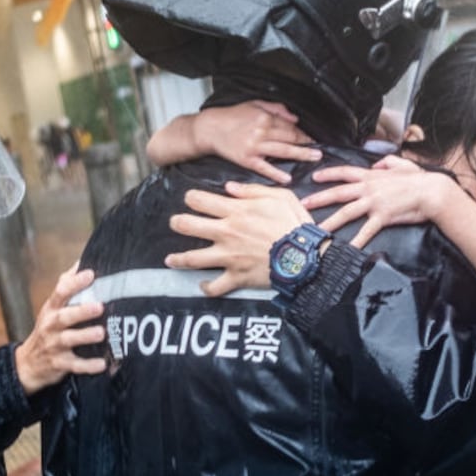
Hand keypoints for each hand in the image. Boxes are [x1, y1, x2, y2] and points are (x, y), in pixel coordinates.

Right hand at [14, 265, 106, 395]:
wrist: (27, 364)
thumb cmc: (48, 329)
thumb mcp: (52, 307)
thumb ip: (66, 285)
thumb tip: (81, 262)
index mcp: (52, 309)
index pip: (60, 292)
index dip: (75, 283)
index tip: (91, 274)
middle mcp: (51, 326)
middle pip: (64, 316)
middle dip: (81, 311)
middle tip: (99, 306)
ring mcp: (54, 346)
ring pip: (69, 340)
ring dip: (85, 336)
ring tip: (101, 333)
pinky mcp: (60, 364)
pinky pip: (74, 365)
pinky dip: (87, 366)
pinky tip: (102, 364)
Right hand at [145, 102, 321, 182]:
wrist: (209, 129)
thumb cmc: (232, 116)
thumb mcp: (254, 105)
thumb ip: (276, 109)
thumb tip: (295, 118)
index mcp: (264, 116)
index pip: (289, 126)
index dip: (302, 133)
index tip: (312, 138)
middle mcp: (261, 131)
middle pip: (290, 138)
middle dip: (307, 144)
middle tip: (320, 150)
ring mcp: (254, 146)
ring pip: (283, 151)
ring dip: (301, 155)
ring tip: (315, 158)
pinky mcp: (246, 160)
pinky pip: (265, 168)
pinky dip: (277, 173)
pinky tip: (288, 178)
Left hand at [165, 184, 309, 295]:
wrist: (305, 257)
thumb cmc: (294, 224)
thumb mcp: (280, 196)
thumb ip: (252, 190)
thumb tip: (229, 187)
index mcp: (235, 211)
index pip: (199, 200)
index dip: (191, 198)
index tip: (191, 199)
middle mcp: (226, 233)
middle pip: (187, 226)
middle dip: (177, 223)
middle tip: (176, 223)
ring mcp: (228, 257)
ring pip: (192, 258)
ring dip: (178, 259)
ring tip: (170, 259)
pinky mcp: (236, 277)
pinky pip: (215, 287)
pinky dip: (207, 288)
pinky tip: (202, 285)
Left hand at [306, 155, 459, 247]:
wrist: (432, 192)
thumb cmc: (420, 179)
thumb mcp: (402, 164)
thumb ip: (387, 162)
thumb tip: (378, 164)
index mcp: (372, 176)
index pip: (345, 172)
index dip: (328, 174)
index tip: (315, 177)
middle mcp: (369, 189)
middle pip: (338, 193)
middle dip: (319, 199)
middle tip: (303, 205)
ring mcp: (374, 203)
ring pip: (346, 212)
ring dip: (330, 222)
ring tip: (317, 230)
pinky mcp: (382, 217)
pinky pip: (366, 231)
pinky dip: (356, 241)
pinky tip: (347, 249)